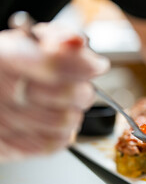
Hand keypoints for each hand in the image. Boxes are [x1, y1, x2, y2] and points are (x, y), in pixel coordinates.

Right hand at [0, 23, 108, 161]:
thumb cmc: (3, 65)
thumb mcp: (24, 41)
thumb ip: (54, 37)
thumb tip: (77, 42)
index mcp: (6, 59)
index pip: (56, 65)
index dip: (86, 65)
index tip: (97, 65)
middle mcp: (3, 93)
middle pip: (68, 95)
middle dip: (84, 88)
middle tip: (81, 86)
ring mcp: (4, 123)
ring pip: (67, 122)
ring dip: (76, 111)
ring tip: (66, 104)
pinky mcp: (7, 146)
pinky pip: (53, 144)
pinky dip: (64, 133)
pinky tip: (56, 121)